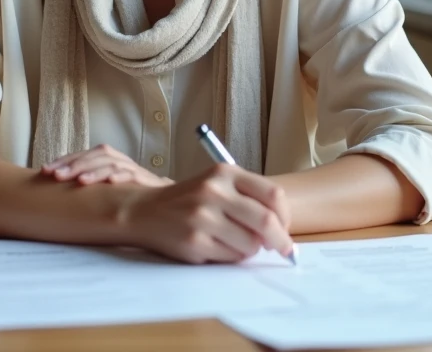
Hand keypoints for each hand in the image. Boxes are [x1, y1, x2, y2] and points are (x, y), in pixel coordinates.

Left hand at [41, 144, 172, 187]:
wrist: (158, 199)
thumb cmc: (125, 191)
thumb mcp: (103, 185)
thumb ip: (84, 182)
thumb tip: (53, 188)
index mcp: (105, 159)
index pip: (81, 154)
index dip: (63, 161)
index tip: (44, 171)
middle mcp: (117, 159)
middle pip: (94, 156)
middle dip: (73, 165)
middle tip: (55, 175)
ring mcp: (131, 168)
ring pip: (111, 164)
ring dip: (94, 171)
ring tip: (80, 181)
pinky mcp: (143, 179)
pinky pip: (132, 175)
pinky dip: (121, 176)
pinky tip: (110, 182)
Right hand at [117, 163, 293, 263]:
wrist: (145, 210)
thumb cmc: (189, 200)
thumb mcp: (217, 184)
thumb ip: (248, 198)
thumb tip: (280, 229)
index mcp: (225, 173)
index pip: (272, 194)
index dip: (285, 216)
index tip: (285, 227)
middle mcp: (214, 191)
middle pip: (266, 221)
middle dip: (280, 240)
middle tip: (283, 249)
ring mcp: (203, 217)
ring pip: (250, 244)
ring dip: (251, 250)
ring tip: (236, 243)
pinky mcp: (194, 241)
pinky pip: (231, 258)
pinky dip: (233, 257)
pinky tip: (218, 247)